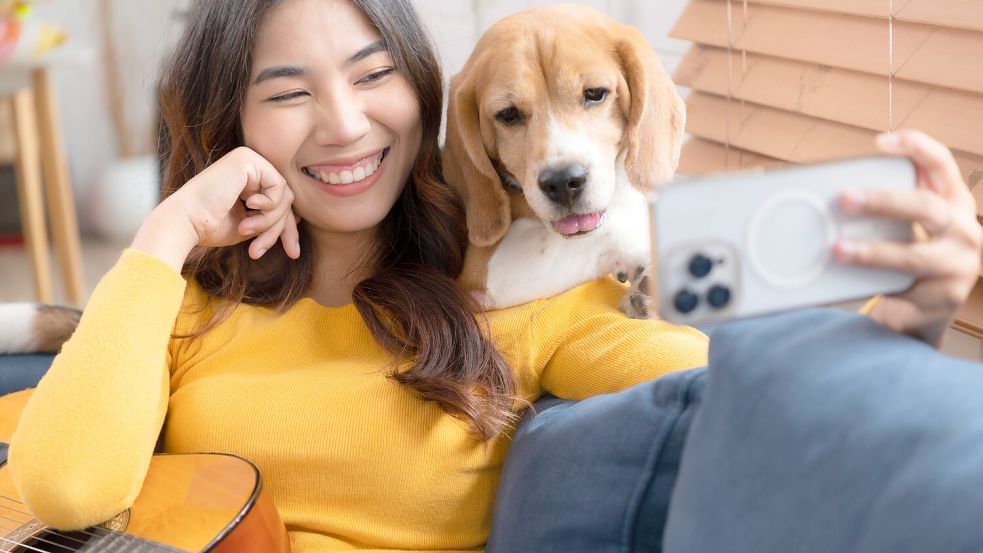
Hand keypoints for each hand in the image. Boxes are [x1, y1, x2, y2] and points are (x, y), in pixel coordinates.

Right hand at [133, 147, 300, 270]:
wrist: (186, 222)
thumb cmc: (210, 227)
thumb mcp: (251, 225)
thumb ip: (271, 219)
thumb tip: (298, 219)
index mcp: (247, 179)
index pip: (279, 203)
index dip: (287, 229)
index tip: (292, 253)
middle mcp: (249, 165)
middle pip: (285, 200)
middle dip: (281, 228)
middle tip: (274, 251)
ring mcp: (249, 159)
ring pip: (284, 197)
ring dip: (270, 221)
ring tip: (247, 230)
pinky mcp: (248, 159)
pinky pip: (279, 188)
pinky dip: (269, 207)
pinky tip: (247, 206)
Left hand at [834, 130, 982, 346]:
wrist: (925, 311)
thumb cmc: (908, 255)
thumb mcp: (905, 225)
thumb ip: (883, 205)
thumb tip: (824, 188)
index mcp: (953, 203)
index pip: (941, 165)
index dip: (915, 147)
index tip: (880, 141)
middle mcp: (964, 231)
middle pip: (926, 207)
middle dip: (883, 200)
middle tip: (844, 198)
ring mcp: (959, 267)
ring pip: (914, 256)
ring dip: (872, 252)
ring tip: (837, 250)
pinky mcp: (943, 300)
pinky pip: (904, 294)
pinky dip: (875, 290)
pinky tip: (853, 288)